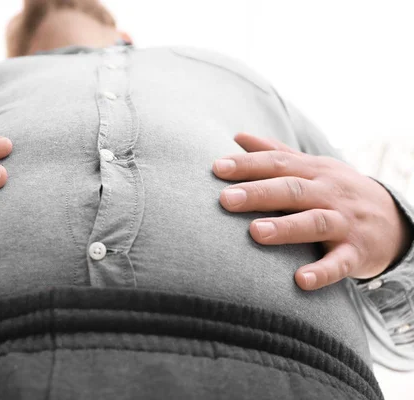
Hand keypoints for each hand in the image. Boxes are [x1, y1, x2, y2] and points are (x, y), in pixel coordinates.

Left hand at [212, 133, 412, 290]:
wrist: (395, 219)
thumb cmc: (337, 191)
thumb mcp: (312, 168)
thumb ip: (276, 152)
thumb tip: (238, 137)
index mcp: (313, 171)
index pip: (277, 164)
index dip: (247, 165)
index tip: (216, 168)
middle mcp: (329, 193)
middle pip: (292, 190)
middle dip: (258, 193)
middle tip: (225, 199)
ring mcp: (344, 223)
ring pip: (314, 222)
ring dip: (285, 228)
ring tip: (255, 232)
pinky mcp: (356, 252)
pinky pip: (339, 264)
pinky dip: (321, 272)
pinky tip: (299, 280)